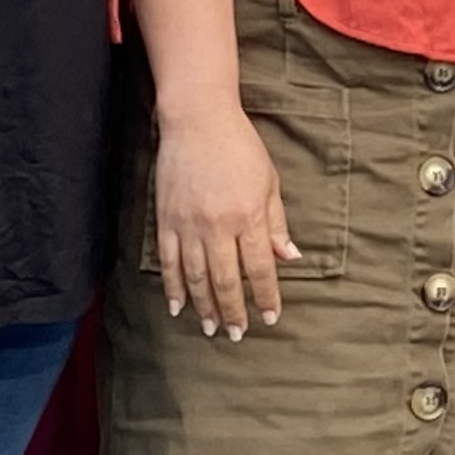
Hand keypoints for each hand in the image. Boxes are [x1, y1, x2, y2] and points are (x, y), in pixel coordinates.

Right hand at [152, 103, 296, 340]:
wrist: (197, 120)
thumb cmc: (240, 147)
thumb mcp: (269, 182)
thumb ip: (277, 224)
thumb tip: (289, 258)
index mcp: (249, 216)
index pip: (260, 268)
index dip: (266, 296)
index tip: (270, 317)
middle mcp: (218, 226)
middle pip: (226, 280)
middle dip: (234, 311)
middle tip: (237, 334)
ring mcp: (189, 225)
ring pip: (196, 277)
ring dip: (204, 306)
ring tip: (211, 327)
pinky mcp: (166, 220)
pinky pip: (169, 262)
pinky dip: (173, 286)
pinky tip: (177, 305)